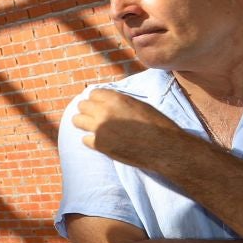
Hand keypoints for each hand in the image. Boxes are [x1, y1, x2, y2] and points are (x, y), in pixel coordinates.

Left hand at [72, 88, 200, 170]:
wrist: (165, 148)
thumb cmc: (157, 125)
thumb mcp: (138, 105)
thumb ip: (119, 101)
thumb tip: (105, 100)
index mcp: (115, 99)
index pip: (93, 93)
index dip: (97, 100)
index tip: (101, 106)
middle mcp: (104, 111)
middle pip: (82, 105)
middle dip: (89, 111)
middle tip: (97, 118)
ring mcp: (99, 128)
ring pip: (76, 120)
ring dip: (84, 123)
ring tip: (94, 128)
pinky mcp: (99, 145)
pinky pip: (85, 139)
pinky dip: (92, 141)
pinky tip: (104, 142)